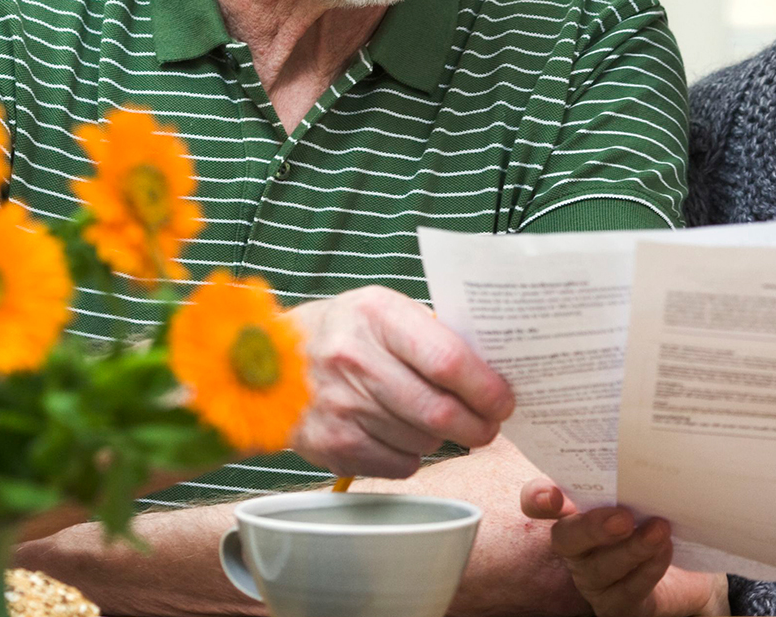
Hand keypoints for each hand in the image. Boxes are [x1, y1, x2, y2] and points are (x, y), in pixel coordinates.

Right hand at [285, 286, 513, 477]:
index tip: (504, 400)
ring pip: (423, 442)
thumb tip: (493, 373)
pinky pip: (399, 464)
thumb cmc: (346, 332)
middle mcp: (354, 359)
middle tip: (488, 426)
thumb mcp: (384, 311)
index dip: (485, 388)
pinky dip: (412, 455)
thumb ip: (434, 335)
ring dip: (442, 439)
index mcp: (377, 315)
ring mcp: (340, 405)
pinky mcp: (332, 444)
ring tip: (432, 419)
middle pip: (439, 412)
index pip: (447, 359)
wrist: (272, 362)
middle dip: (477, 426)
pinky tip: (399, 432)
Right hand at [520, 479, 728, 616]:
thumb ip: (633, 473)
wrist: (689, 571)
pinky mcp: (617, 605)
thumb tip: (649, 440)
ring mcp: (594, 579)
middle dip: (591, 528)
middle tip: (623, 517)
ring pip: (600, 568)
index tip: (553, 495)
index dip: (538, 498)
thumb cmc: (654, 520)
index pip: (539, 502)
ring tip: (659, 530)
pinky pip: (628, 592)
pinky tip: (665, 551)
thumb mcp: (643, 493)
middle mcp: (576, 547)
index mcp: (573, 512)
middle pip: (565, 539)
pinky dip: (648, 569)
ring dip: (631, 549)